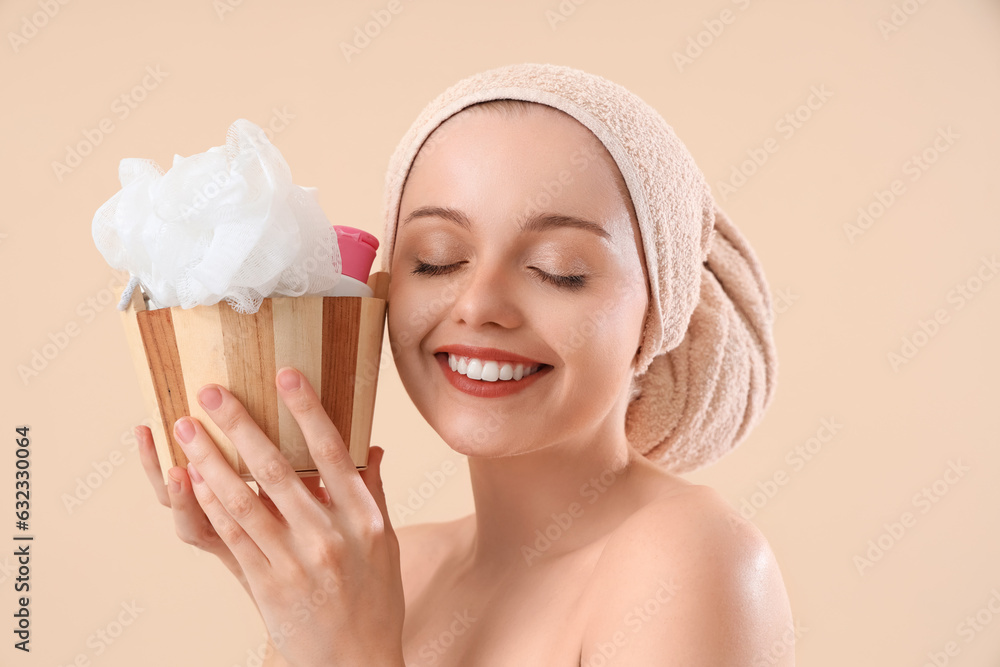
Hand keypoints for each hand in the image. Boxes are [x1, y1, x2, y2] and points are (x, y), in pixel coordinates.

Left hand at [170, 367, 404, 666]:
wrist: (357, 663)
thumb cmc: (376, 600)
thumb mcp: (387, 544)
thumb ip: (373, 494)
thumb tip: (371, 448)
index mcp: (365, 519)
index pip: (333, 453)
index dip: (307, 410)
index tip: (285, 375)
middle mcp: (332, 537)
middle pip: (279, 470)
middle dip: (241, 425)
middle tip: (212, 392)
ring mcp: (298, 563)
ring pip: (246, 501)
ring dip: (211, 460)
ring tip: (188, 429)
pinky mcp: (268, 586)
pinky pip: (234, 538)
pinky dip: (211, 505)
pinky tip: (194, 478)